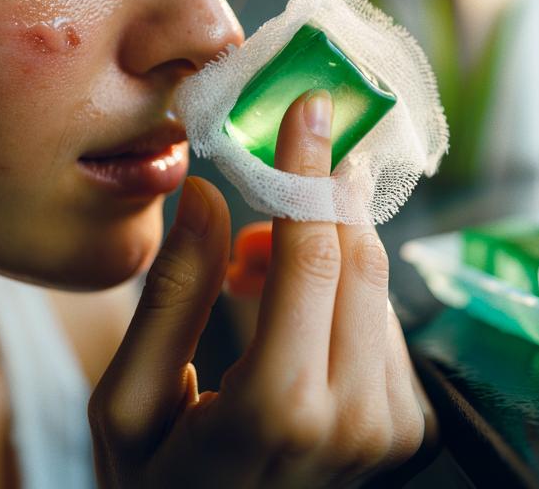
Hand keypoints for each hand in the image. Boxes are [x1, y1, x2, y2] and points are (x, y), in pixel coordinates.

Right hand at [90, 90, 433, 486]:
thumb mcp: (128, 404)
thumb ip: (171, 295)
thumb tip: (205, 194)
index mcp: (278, 408)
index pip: (312, 254)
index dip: (309, 170)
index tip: (310, 105)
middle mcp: (353, 419)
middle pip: (360, 258)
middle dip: (322, 195)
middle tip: (284, 154)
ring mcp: (391, 431)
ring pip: (377, 287)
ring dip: (324, 251)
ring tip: (249, 270)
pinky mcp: (411, 433)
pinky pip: (385, 327)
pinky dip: (342, 296)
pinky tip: (289, 315)